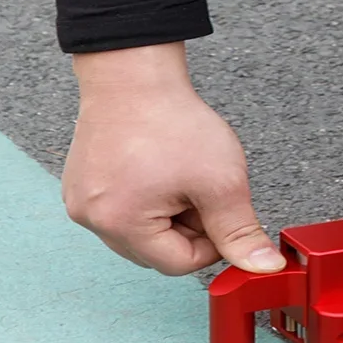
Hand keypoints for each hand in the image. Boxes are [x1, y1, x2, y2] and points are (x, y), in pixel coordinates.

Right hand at [62, 43, 284, 276]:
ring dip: (165, 213)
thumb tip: (262, 268)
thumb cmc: (172, 121)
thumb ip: (239, 230)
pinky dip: (144, 198)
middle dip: (186, 227)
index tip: (220, 210)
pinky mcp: (80, 184)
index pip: (180, 265)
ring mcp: (80, 202)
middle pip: (156, 251)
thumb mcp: (220, 180)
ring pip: (139, 232)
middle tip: (198, 186)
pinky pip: (120, 210)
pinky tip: (154, 167)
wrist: (135, 74)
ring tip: (176, 173)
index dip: (211, 242)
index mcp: (120, 225)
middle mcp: (90, 219)